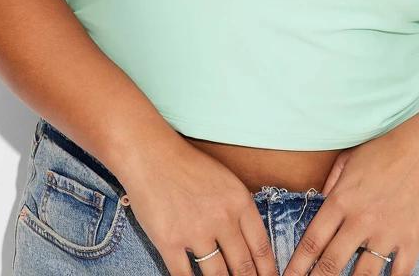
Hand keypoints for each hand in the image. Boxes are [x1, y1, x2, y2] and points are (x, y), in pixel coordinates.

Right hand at [119, 137, 277, 275]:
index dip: (268, 271)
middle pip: (243, 267)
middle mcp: (221, 218)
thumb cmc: (187, 164)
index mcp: (239, 201)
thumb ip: (239, 210)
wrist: (151, 154)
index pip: (261, 248)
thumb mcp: (225, 180)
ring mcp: (195, 232)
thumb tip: (251, 243)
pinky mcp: (169, 241)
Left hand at [280, 128, 418, 275]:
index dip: (297, 265)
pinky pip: (398, 275)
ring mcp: (387, 233)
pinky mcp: (411, 241)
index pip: (312, 241)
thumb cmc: (384, 150)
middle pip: (332, 264)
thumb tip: (318, 203)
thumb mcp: (348, 159)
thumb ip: (330, 183)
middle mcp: (360, 220)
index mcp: (341, 200)